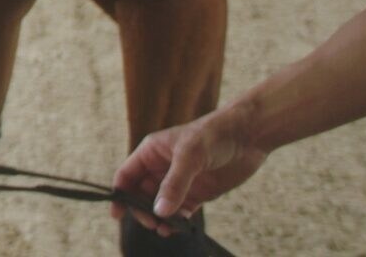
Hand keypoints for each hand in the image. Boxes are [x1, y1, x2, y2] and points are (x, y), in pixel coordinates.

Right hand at [110, 107, 267, 234]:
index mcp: (151, 152)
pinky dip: (179, 221)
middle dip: (142, 210)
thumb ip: (174, 185)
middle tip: (151, 223)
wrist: (248, 136)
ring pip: (162, 205)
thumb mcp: (190, 156)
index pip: (127, 176)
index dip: (120, 194)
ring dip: (160, 218)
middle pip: (141, 194)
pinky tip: (179, 228)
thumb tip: (159, 212)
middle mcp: (162, 168)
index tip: (117, 214)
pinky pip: (182, 211)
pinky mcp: (199, 193)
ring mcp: (180, 182)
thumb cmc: (213, 135)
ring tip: (163, 230)